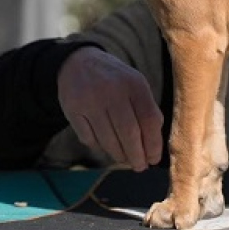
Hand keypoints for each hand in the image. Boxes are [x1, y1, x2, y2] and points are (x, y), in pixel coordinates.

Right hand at [57, 46, 163, 170]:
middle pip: (129, 133)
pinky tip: (106, 146)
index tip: (154, 159)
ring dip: (119, 155)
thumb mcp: (136, 85)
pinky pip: (89, 139)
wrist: (78, 63)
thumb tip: (154, 145)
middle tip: (140, 166)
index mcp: (134, 83)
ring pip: (108, 140)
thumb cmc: (115, 80)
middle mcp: (112, 91)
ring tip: (125, 159)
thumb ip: (147, 110)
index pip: (149, 120)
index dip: (153, 144)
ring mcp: (91, 100)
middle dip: (137, 156)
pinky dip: (100, 147)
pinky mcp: (73, 110)